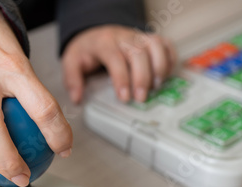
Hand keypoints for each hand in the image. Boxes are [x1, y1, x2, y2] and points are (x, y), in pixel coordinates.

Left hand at [61, 25, 176, 103]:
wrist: (94, 33)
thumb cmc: (86, 50)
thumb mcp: (71, 62)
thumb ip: (72, 80)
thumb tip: (77, 98)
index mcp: (103, 43)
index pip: (115, 58)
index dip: (122, 79)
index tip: (125, 98)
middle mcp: (123, 37)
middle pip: (138, 53)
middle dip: (142, 78)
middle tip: (141, 98)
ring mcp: (138, 36)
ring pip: (155, 46)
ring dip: (159, 67)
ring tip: (156, 86)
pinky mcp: (148, 38)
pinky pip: (165, 44)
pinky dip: (169, 59)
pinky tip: (165, 75)